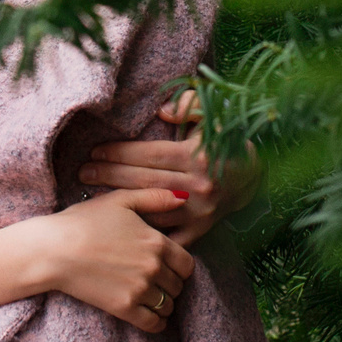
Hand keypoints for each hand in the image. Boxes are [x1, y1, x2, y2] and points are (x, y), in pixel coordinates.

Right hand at [0, 188, 196, 333]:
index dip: (179, 265)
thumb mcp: (120, 200)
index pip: (187, 264)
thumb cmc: (84, 222)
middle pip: (178, 286)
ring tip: (148, 296)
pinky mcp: (124, 308)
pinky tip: (146, 313)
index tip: (166, 265)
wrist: (53, 250)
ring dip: (162, 303)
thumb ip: (154, 197)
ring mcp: (140, 289)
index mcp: (157, 242)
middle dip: (170, 284)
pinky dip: (155, 322)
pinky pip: (154, 324)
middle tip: (154, 280)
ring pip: (168, 305)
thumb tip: (184, 197)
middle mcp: (154, 267)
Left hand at [81, 88, 260, 248]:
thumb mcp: (215, 116)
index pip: (149, 154)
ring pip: (150, 209)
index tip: (95, 151)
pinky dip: (144, 232)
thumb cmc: (229, 141)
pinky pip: (167, 235)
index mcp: (198, 156)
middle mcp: (198, 185)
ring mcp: (200, 211)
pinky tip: (121, 226)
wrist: (258, 176)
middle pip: (143, 181)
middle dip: (109, 175)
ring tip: (92, 196)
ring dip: (120, 202)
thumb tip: (162, 111)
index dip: (119, 152)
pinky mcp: (202, 229)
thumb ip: (189, 106)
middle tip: (83, 172)